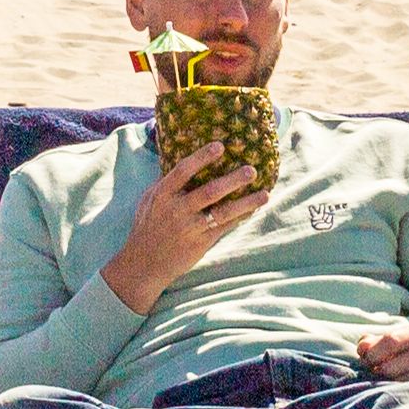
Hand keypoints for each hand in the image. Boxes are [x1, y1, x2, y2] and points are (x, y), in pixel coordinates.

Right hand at [105, 153, 268, 314]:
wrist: (143, 263)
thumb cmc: (147, 227)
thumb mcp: (148, 200)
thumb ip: (165, 182)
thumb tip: (184, 160)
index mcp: (163, 194)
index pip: (183, 170)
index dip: (202, 157)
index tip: (220, 145)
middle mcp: (177, 209)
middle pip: (209, 191)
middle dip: (232, 180)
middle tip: (252, 169)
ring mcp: (190, 227)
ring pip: (222, 212)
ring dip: (246, 202)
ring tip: (265, 193)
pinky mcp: (200, 243)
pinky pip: (224, 227)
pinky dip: (239, 217)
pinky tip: (253, 209)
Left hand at [348, 320, 408, 384]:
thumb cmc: (404, 356)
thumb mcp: (390, 345)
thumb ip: (371, 343)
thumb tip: (363, 348)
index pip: (390, 341)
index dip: (372, 354)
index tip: (366, 361)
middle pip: (390, 367)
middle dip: (376, 373)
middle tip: (375, 374)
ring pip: (399, 384)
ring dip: (387, 385)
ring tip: (388, 381)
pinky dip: (400, 394)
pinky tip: (400, 390)